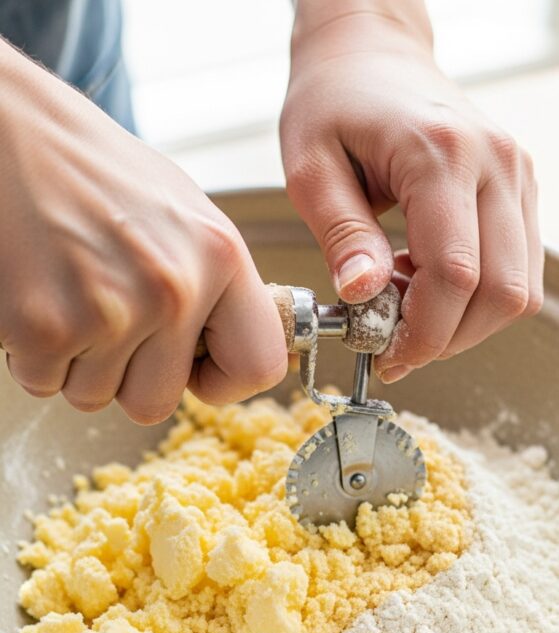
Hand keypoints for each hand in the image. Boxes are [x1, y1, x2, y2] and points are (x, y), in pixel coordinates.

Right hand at [0, 42, 285, 421]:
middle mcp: (172, 288)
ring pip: (94, 397)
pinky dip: (32, 353)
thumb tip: (253, 352)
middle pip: (156, 403)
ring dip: (75, 361)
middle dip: (126, 375)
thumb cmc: (96, 173)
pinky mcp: (44, 325)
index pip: (258, 366)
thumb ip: (219, 289)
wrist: (11, 129)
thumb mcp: (187, 217)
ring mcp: (108, 311)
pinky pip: (43, 383)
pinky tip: (37, 294)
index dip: (222, 379)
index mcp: (219, 255)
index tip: (194, 366)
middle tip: (107, 315)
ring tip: (69, 292)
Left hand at [281, 0, 543, 381]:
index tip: (386, 355)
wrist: (370, 55)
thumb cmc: (334, 103)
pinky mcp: (519, 187)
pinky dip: (477, 296)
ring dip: (466, 323)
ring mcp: (515, 173)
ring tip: (408, 306)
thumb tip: (363, 295)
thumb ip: (340, 234)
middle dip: (447, 338)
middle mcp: (494, 162)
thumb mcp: (310, 169)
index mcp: (439, 155)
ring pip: (518, 289)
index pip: (455, 275)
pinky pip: (517, 268)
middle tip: (395, 343)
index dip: (423, 333)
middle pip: (499, 292)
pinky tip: (429, 282)